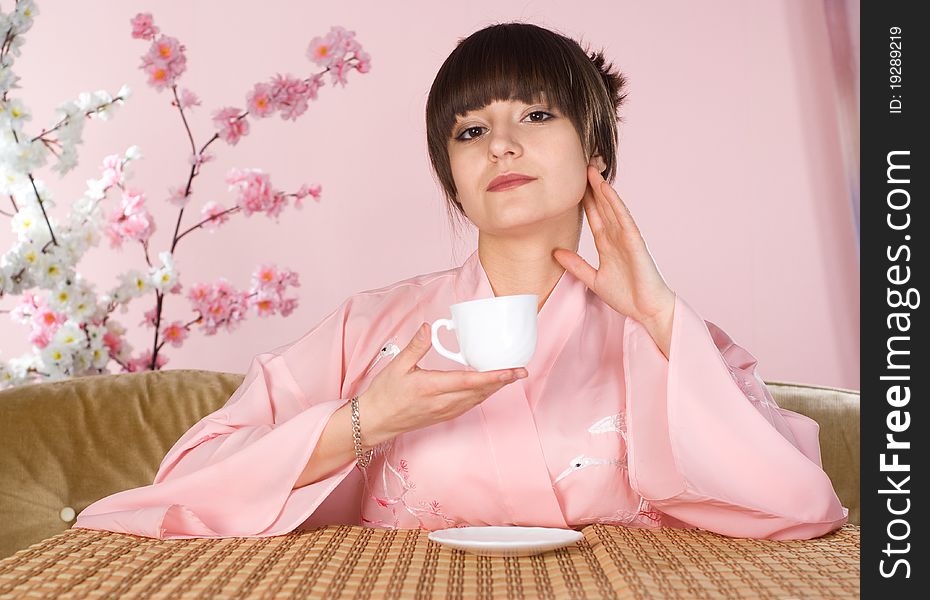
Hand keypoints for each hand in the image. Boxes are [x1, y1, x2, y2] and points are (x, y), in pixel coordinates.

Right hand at [358, 322, 526, 444]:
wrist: (376, 420)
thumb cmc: (385, 394)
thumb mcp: (397, 365)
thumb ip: (416, 346)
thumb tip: (429, 327)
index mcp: (432, 387)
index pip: (471, 381)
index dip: (495, 376)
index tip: (513, 370)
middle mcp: (443, 402)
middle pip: (481, 391)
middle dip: (503, 381)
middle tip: (521, 370)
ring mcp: (445, 411)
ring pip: (478, 399)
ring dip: (495, 388)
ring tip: (510, 376)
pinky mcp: (445, 416)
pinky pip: (470, 404)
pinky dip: (483, 394)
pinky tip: (488, 386)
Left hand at [553, 165, 675, 353]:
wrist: (647, 310)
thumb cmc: (626, 296)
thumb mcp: (593, 280)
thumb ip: (576, 265)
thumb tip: (555, 252)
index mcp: (607, 245)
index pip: (592, 217)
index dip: (582, 200)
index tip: (570, 184)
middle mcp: (617, 237)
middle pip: (601, 207)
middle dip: (590, 187)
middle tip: (579, 165)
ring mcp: (626, 237)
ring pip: (611, 207)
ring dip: (601, 188)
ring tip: (590, 169)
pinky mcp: (635, 241)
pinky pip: (623, 218)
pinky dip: (614, 203)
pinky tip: (605, 190)